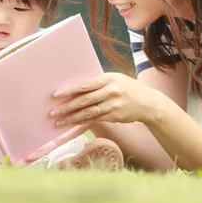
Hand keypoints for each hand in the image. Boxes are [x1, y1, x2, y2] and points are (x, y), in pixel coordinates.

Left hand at [49, 72, 167, 126]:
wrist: (149, 103)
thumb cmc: (129, 89)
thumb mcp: (116, 79)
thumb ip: (99, 83)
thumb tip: (76, 88)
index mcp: (109, 78)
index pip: (85, 85)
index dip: (69, 90)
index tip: (55, 95)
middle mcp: (111, 91)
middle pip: (84, 100)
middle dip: (66, 107)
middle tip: (52, 112)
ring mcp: (113, 105)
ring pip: (88, 112)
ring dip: (71, 118)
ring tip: (59, 122)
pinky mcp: (115, 116)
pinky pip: (95, 120)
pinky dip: (82, 122)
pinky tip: (73, 124)